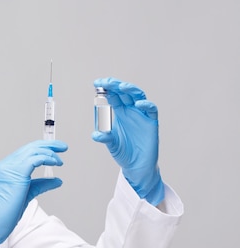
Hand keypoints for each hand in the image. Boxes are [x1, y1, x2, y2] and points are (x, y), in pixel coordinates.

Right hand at [0, 140, 67, 247]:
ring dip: (49, 152)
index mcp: (4, 168)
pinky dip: (47, 158)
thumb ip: (40, 185)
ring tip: (60, 160)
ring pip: (32, 151)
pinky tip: (55, 162)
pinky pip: (35, 159)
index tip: (54, 151)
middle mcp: (5, 165)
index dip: (41, 149)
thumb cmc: (5, 213)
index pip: (24, 152)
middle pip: (29, 148)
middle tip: (62, 147)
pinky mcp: (16, 173)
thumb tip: (57, 180)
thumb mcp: (26, 194)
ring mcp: (8, 168)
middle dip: (48, 145)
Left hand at [91, 77, 163, 204]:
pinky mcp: (151, 123)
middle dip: (116, 85)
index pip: (113, 95)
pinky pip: (151, 110)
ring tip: (121, 87)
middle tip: (106, 82)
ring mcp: (142, 115)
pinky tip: (138, 104)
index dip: (106, 88)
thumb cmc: (124, 152)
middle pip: (125, 92)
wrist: (137, 166)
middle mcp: (130, 111)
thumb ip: (105, 137)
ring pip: (138, 96)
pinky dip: (146, 105)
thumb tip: (95, 135)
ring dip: (131, 90)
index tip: (96, 83)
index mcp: (119, 112)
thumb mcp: (111, 144)